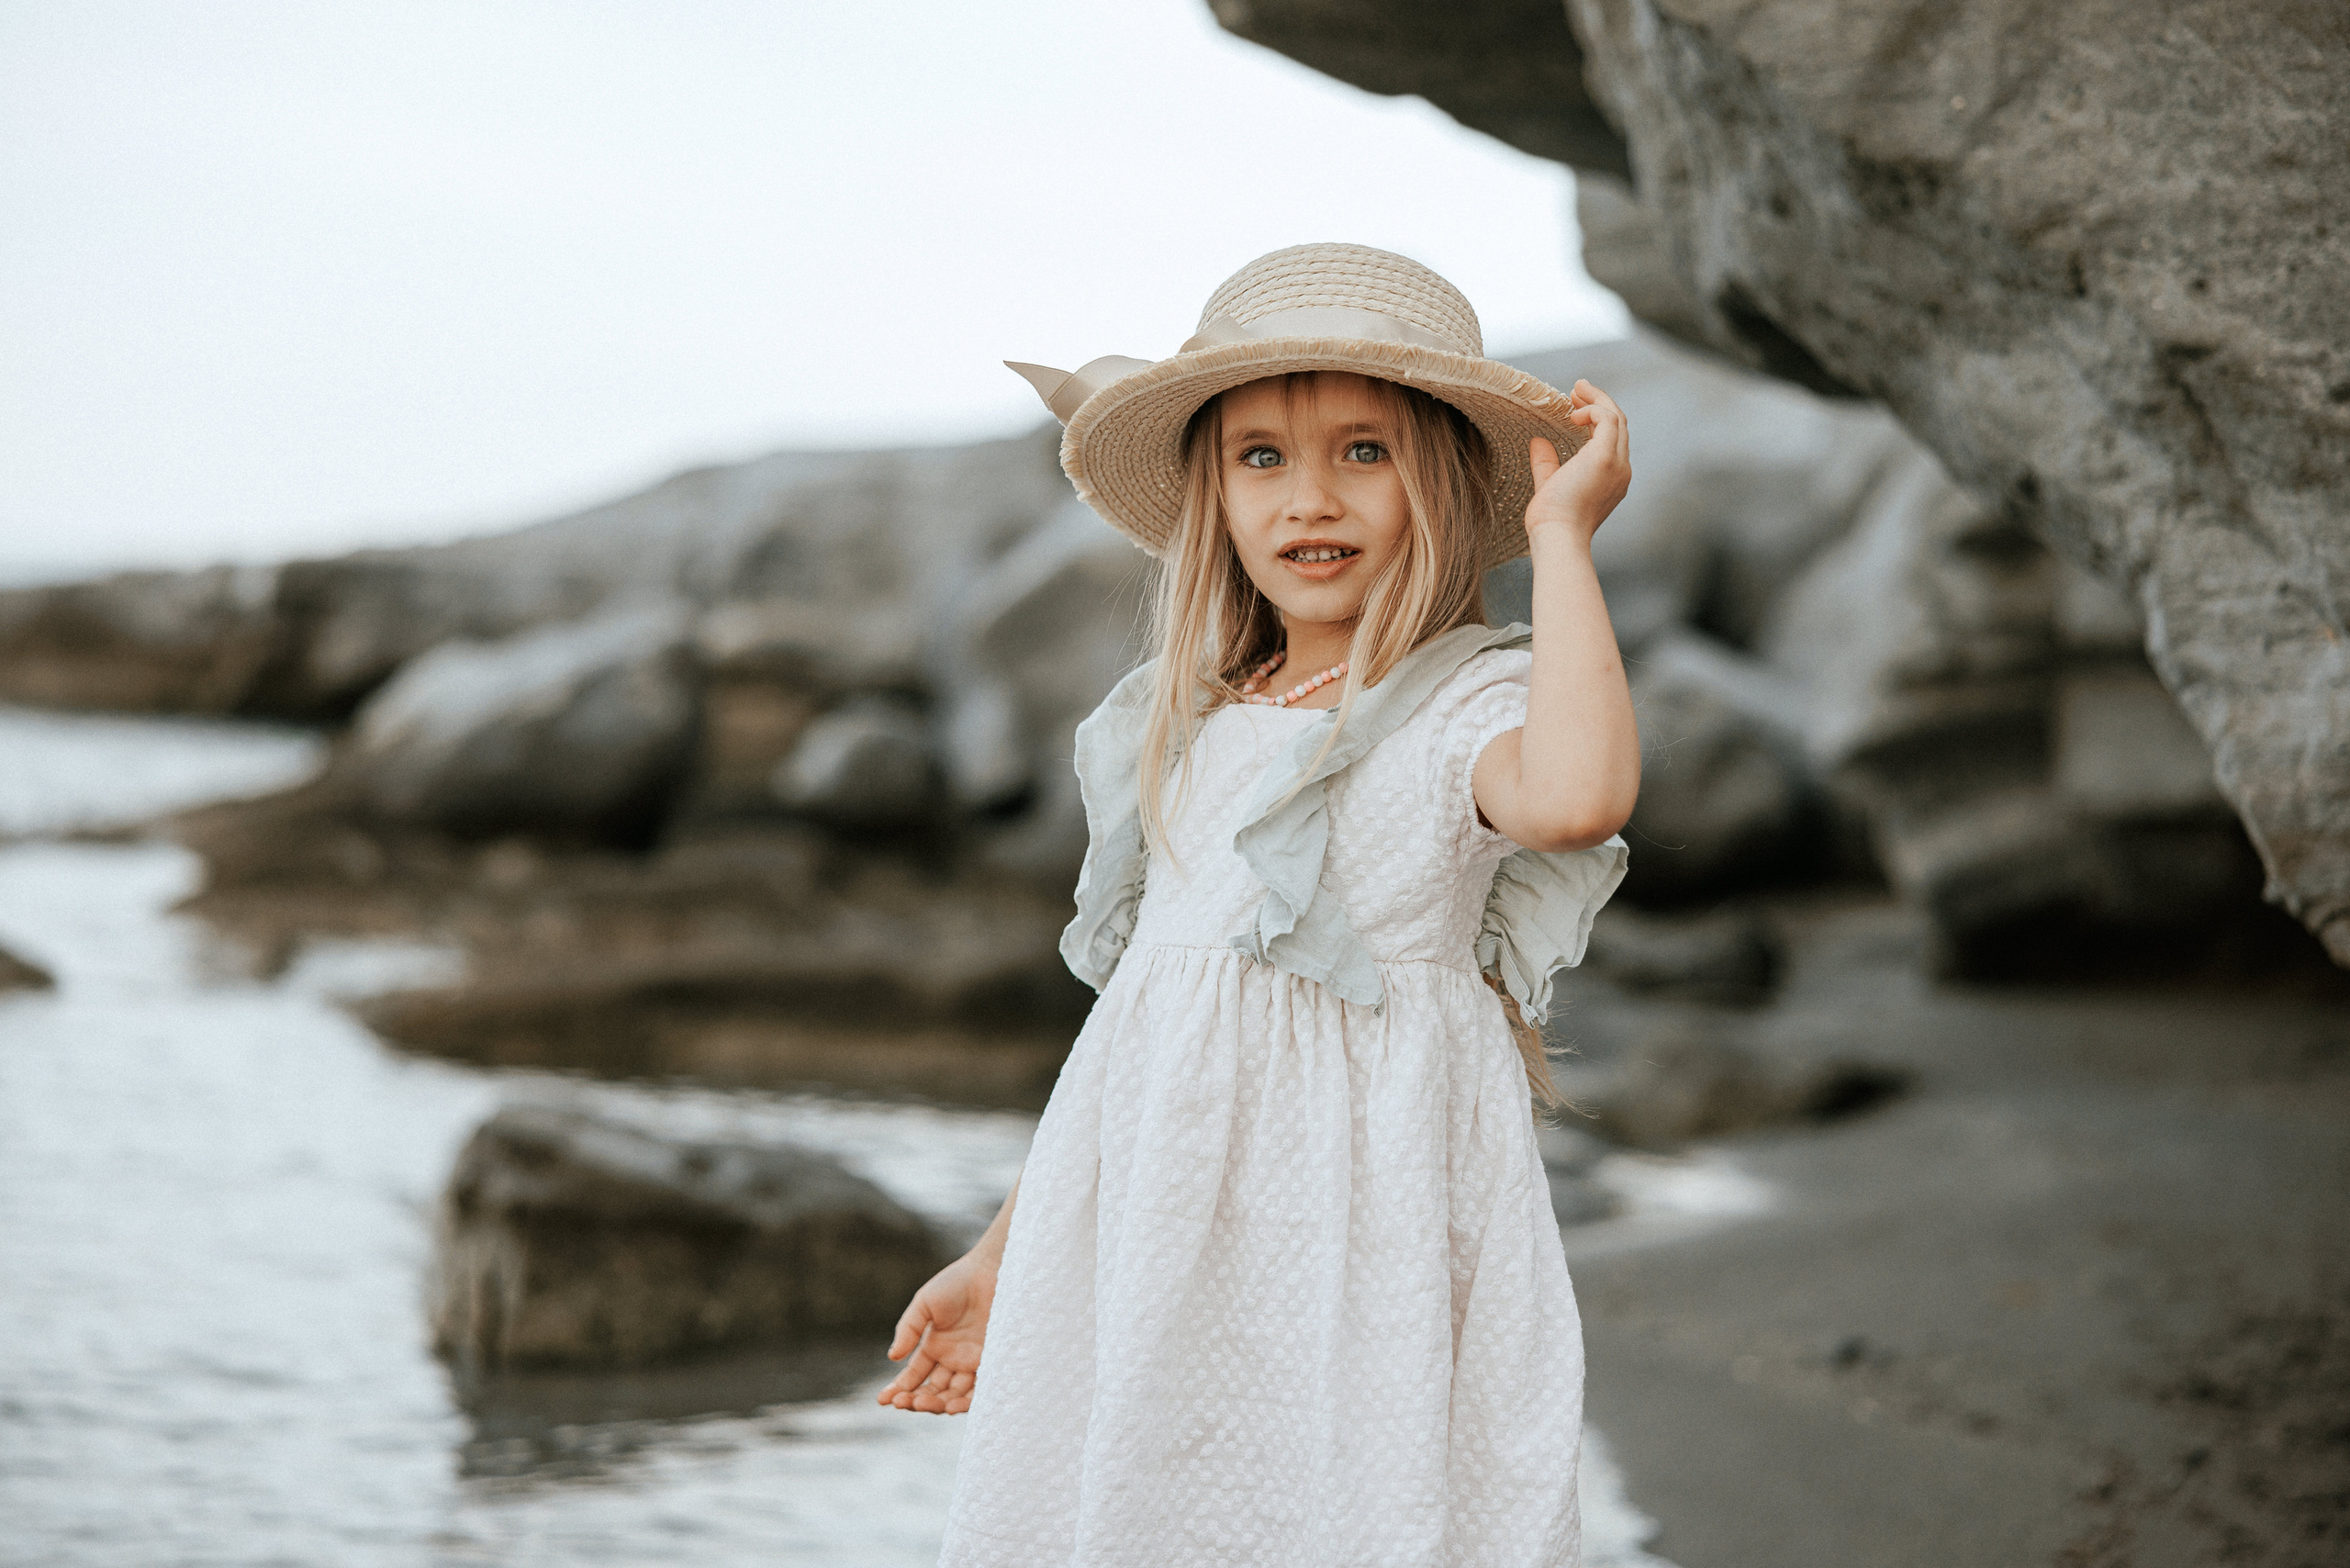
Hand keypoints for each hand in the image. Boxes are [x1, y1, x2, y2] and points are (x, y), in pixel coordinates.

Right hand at [876, 1248, 997, 1414]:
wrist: (991, 1271)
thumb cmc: (956, 1283)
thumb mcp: (925, 1304)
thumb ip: (909, 1330)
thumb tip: (892, 1357)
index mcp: (933, 1347)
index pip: (912, 1376)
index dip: (897, 1390)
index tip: (882, 1400)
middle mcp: (951, 1360)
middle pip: (931, 1390)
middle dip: (916, 1400)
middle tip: (904, 1403)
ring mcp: (971, 1363)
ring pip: (952, 1395)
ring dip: (937, 1405)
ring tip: (924, 1404)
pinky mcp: (992, 1363)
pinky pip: (979, 1390)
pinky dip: (965, 1403)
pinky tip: (952, 1406)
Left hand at [1525, 380, 1629, 547]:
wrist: (1557, 537)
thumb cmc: (1552, 521)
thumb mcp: (1550, 486)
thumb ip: (1546, 464)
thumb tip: (1538, 441)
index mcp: (1613, 479)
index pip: (1612, 440)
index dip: (1596, 420)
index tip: (1575, 408)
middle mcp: (1621, 470)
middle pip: (1619, 425)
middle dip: (1598, 403)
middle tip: (1577, 390)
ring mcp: (1617, 464)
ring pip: (1616, 418)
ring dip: (1596, 400)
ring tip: (1576, 390)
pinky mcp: (1605, 457)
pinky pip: (1607, 419)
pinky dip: (1591, 409)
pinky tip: (1571, 413)